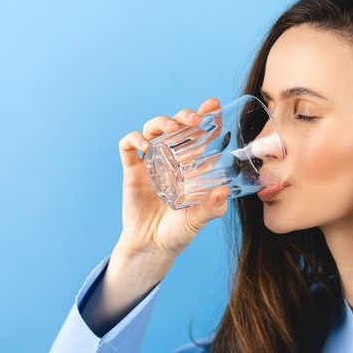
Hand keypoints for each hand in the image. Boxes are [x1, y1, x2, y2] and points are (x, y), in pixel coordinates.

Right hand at [114, 97, 229, 259]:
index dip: (207, 116)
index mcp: (192, 165)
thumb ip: (212, 207)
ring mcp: (151, 162)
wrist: (151, 247)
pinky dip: (135, 139)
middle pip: (177, 124)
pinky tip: (146, 145)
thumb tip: (224, 192)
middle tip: (194, 119)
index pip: (200, 133)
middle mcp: (172, 158)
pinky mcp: (132, 170)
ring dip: (162, 122)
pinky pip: (128, 146)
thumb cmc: (179, 232)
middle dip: (185, 115)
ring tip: (172, 128)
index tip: (215, 106)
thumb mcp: (199, 219)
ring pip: (153, 128)